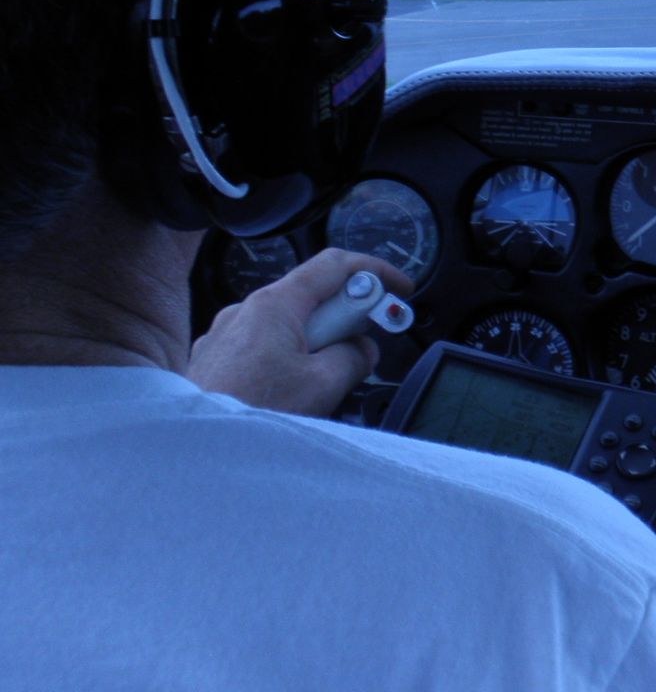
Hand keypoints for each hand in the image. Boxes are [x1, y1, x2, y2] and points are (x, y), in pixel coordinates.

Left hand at [188, 248, 414, 416]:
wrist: (193, 453)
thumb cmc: (250, 414)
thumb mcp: (323, 386)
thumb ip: (354, 357)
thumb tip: (361, 350)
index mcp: (274, 305)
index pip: (335, 264)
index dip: (375, 271)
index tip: (399, 289)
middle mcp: (245, 311)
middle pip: (311, 296)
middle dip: (345, 315)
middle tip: (366, 344)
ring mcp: (225, 335)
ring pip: (287, 324)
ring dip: (315, 340)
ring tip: (324, 380)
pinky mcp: (214, 360)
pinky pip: (262, 345)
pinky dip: (287, 357)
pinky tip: (289, 391)